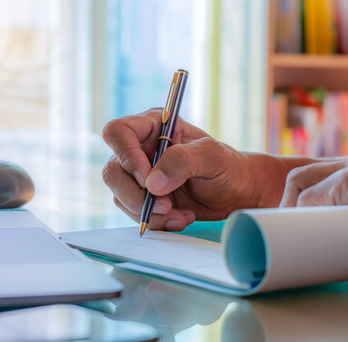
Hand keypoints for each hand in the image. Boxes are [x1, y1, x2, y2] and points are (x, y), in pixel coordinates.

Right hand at [102, 109, 267, 230]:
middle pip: (112, 171)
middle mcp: (139, 148)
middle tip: (166, 205)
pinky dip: (155, 221)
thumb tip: (151, 183)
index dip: (126, 156)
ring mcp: (138, 175)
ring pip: (120, 195)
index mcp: (152, 126)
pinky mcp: (142, 197)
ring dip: (149, 212)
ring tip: (181, 215)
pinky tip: (180, 218)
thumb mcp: (212, 156)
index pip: (117, 133)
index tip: (148, 179)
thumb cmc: (226, 166)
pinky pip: (133, 212)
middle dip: (136, 195)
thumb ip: (182, 162)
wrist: (235, 192)